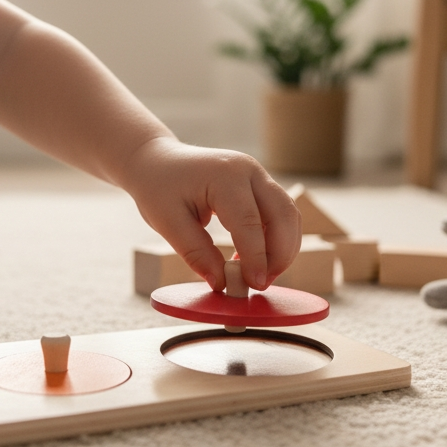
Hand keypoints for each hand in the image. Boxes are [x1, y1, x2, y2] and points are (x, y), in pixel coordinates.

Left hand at [121, 137, 300, 291]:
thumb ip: (197, 253)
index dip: (256, 257)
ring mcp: (257, 175)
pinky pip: (280, 213)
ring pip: (289, 214)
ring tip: (259, 275)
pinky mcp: (259, 184)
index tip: (254, 285)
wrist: (157, 161)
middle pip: (284, 214)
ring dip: (283, 248)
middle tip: (261, 284)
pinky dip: (276, 239)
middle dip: (280, 254)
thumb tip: (222, 283)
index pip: (250, 222)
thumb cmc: (158, 188)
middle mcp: (248, 170)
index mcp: (224, 176)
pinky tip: (254, 259)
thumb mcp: (168, 223)